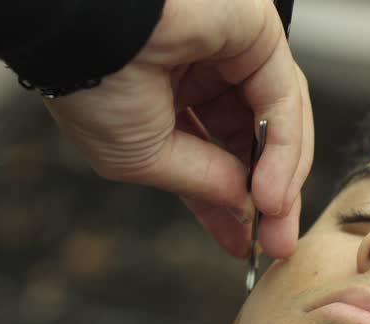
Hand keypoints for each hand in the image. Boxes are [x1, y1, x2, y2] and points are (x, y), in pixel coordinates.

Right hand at [44, 0, 312, 260]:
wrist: (85, 31)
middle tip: (276, 244)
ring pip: (276, 121)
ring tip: (274, 224)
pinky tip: (272, 193)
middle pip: (253, 140)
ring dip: (282, 179)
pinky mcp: (256, 31)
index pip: (213, 154)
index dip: (229, 203)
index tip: (245, 247)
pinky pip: (282, 97)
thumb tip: (248, 210)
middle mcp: (202, 68)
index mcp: (164, 94)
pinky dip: (284, 150)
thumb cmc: (94, 87)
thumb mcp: (146, 157)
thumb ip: (203, 181)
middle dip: (268, 197)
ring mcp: (232, 47)